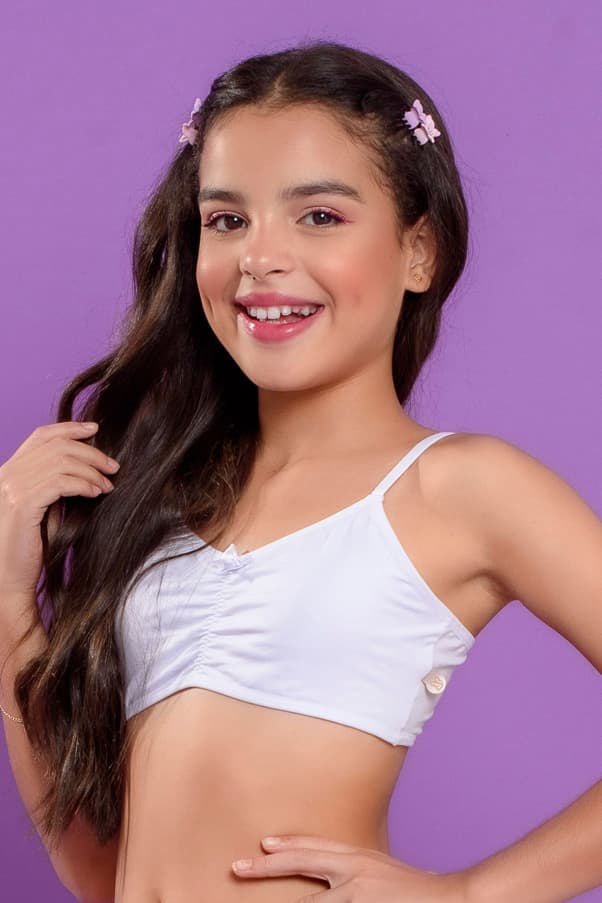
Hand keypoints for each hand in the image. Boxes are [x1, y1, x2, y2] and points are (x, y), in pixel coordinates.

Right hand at [0, 421, 119, 599]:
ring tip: (108, 486)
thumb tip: (86, 468)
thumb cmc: (28, 547)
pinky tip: (96, 493)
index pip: (41, 435)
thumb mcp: (43, 507)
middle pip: (57, 446)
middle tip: (113, 467)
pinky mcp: (22, 504)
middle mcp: (8, 474)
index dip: (69, 427)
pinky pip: (61, 482)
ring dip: (92, 472)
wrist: (8, 579)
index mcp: (10, 470)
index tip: (95, 429)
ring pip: (62, 462)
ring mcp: (12, 488)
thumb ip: (55, 484)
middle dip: (91, 453)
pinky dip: (84, 484)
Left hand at [231, 833, 469, 900]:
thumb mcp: (381, 871)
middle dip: (266, 868)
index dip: (285, 846)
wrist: (453, 900)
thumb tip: (332, 880)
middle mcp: (352, 875)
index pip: (312, 848)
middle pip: (300, 865)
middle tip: (237, 868)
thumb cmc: (416, 892)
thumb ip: (355, 873)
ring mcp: (355, 899)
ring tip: (263, 901)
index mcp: (357, 859)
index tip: (261, 845)